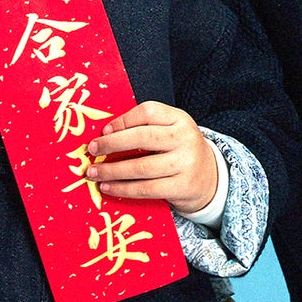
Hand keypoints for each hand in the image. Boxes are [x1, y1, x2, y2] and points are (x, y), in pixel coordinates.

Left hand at [85, 101, 219, 213]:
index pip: (147, 113)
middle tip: (91, 150)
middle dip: (111, 144)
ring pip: (141, 167)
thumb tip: (104, 135)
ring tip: (94, 172)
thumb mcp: (171, 131)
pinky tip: (109, 188)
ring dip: (112, 171)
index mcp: (180, 119)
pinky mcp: (182, 187)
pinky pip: (146, 189)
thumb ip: (145, 128)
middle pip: (142, 138)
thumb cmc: (179, 151)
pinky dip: (123, 189)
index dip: (122, 121)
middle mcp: (185, 139)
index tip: (103, 131)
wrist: (210, 178)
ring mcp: (186, 164)